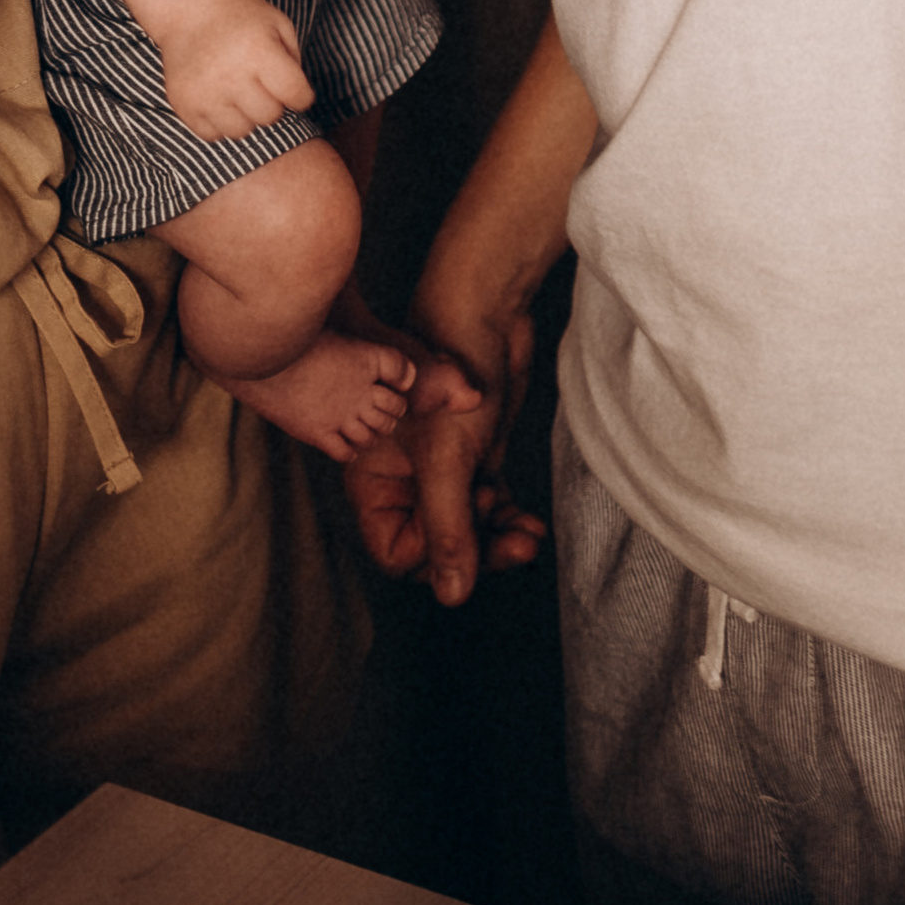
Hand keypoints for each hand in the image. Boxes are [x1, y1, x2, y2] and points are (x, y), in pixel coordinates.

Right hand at [153, 0, 313, 136]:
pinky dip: (218, 121)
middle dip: (271, 102)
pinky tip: (217, 96)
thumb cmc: (240, 15)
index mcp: (258, 50)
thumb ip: (295, 62)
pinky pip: (213, 134)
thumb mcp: (278, 24)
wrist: (188, 4)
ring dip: (244, 115)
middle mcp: (230, 74)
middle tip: (259, 82)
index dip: (300, 94)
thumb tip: (297, 102)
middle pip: (269, 116)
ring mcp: (203, 92)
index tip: (292, 87)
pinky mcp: (183, 103)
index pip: (296, 95)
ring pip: (241, 131)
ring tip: (237, 90)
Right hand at [342, 328, 546, 606]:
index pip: (397, 550)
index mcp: (374, 477)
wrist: (485, 309)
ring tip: (527, 537)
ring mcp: (439, 468)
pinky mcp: (471, 456)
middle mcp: (402, 477)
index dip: (434, 558)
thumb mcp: (445, 459)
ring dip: (498, 539)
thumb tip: (453, 596)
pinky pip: (486, 507)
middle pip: (436, 545)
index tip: (471, 545)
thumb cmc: (450, 367)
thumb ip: (446, 529)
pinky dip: (508, 519)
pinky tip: (530, 525)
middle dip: (477, 551)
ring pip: (466, 528)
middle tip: (514, 545)